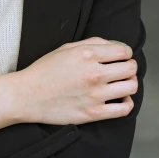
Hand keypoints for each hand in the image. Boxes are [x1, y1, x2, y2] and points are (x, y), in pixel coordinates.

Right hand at [16, 38, 137, 124]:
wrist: (27, 95)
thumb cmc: (44, 70)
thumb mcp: (66, 48)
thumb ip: (92, 43)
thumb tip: (115, 46)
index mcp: (87, 54)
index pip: (124, 51)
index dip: (126, 53)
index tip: (121, 57)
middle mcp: (94, 73)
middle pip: (130, 68)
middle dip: (129, 67)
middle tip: (121, 69)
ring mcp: (95, 95)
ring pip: (131, 87)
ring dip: (129, 83)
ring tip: (121, 83)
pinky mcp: (94, 113)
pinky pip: (124, 109)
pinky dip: (127, 103)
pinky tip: (119, 99)